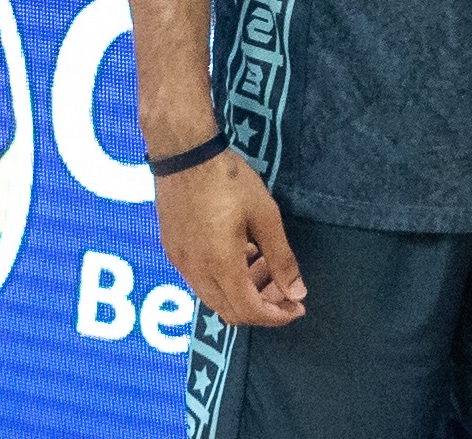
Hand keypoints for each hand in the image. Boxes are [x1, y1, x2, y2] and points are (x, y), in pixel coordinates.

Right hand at [155, 149, 306, 327]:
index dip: (276, 316)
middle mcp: (195, 272)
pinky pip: (202, 280)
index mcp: (220, 265)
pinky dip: (226, 279)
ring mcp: (181, 262)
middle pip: (229, 311)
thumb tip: (297, 292)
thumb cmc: (230, 181)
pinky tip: (244, 253)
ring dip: (244, 292)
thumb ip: (281, 258)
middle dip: (262, 307)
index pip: (248, 311)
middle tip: (286, 290)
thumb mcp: (265, 216)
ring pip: (214, 297)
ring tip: (268, 267)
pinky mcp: (174, 250)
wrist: (184, 155)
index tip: (297, 308)